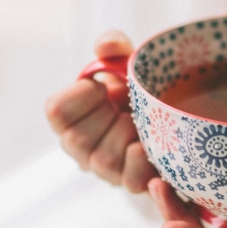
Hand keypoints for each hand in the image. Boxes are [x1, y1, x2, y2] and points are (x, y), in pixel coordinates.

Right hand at [44, 30, 158, 192]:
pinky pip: (132, 181)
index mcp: (69, 116)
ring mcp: (105, 170)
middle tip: (126, 104)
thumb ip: (112, 45)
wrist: (170, 111)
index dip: (81, 96)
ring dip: (129, 134)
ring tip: (142, 122)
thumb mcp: (123, 60)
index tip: (101, 86)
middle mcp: (80, 148)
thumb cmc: (134, 87)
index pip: (56, 112)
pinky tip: (151, 151)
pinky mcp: (132, 182)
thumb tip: (108, 46)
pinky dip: (144, 165)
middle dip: (107, 115)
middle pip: (78, 139)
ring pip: (105, 159)